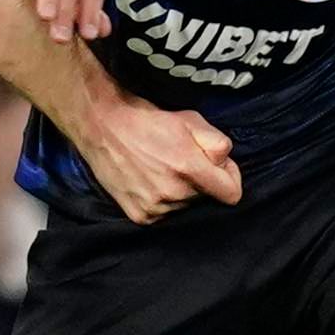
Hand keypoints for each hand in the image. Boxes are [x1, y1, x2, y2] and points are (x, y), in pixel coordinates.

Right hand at [77, 94, 242, 223]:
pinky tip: (149, 180)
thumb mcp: (190, 119)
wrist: (102, 127)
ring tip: (161, 168)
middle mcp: (174, 193)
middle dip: (202, 180)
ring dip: (180, 191)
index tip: (218, 167)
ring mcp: (155, 208)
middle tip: (180, 159)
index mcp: (190, 168)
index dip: (230, 177)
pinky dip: (162, 201)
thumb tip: (225, 162)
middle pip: (207, 198)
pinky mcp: (140, 216)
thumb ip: (217, 142)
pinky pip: (165, 214)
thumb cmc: (147, 120)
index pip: (232, 194)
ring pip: (185, 206)